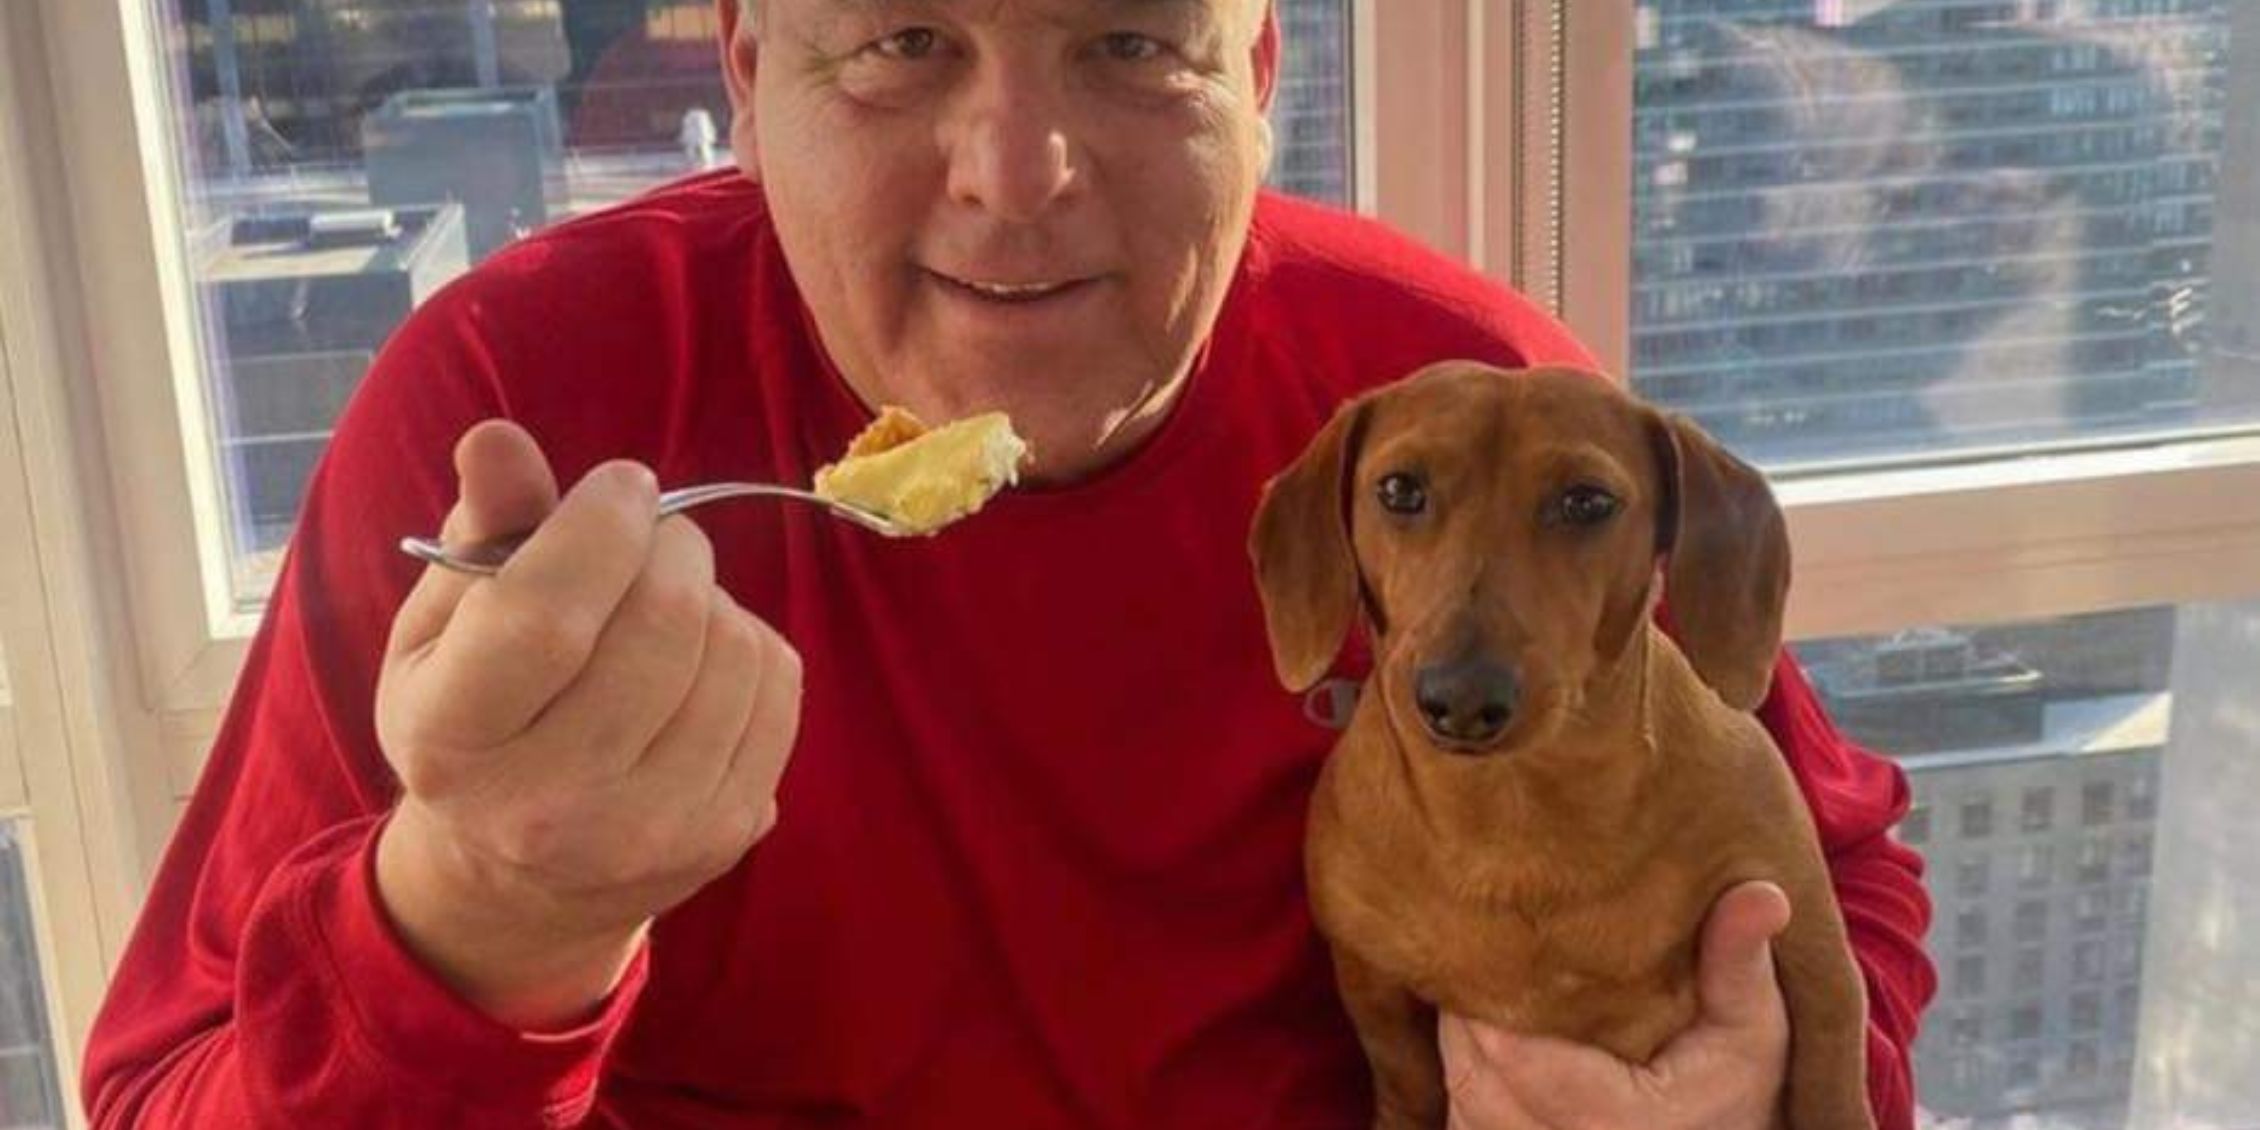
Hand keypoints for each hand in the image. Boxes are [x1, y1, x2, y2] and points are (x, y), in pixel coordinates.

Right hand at [374, 420, 801, 1028]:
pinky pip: (779, 684)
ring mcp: (649, 829)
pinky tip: (700, 663)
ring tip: (662, 610)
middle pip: (663, 623)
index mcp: (450, 740)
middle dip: (670, 544)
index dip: (600, 524)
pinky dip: (750, 644)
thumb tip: (499, 439)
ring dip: (711, 594)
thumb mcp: (442, 632)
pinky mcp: (726, 834)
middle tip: (649, 536)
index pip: (546, 615)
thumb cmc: (474, 724)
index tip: (622, 486)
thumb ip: (481, 533)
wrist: (519, 881)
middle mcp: (548, 805)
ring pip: (733, 645)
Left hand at [1439, 882, 1792, 1129]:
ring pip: (1458, 1089)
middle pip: (1470, 1066)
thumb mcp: (1753, 1032)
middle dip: (1468, 1001)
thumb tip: (1763, 894)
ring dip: (1462, 1033)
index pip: (1507, 1052)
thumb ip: (1740, 964)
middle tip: (1481, 935)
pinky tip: (1487, 1024)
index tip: (1499, 924)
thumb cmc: (1737, 1091)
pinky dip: (1466, 1068)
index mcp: (1610, 1122)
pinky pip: (1459, 1113)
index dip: (1489, 988)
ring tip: (1482, 973)